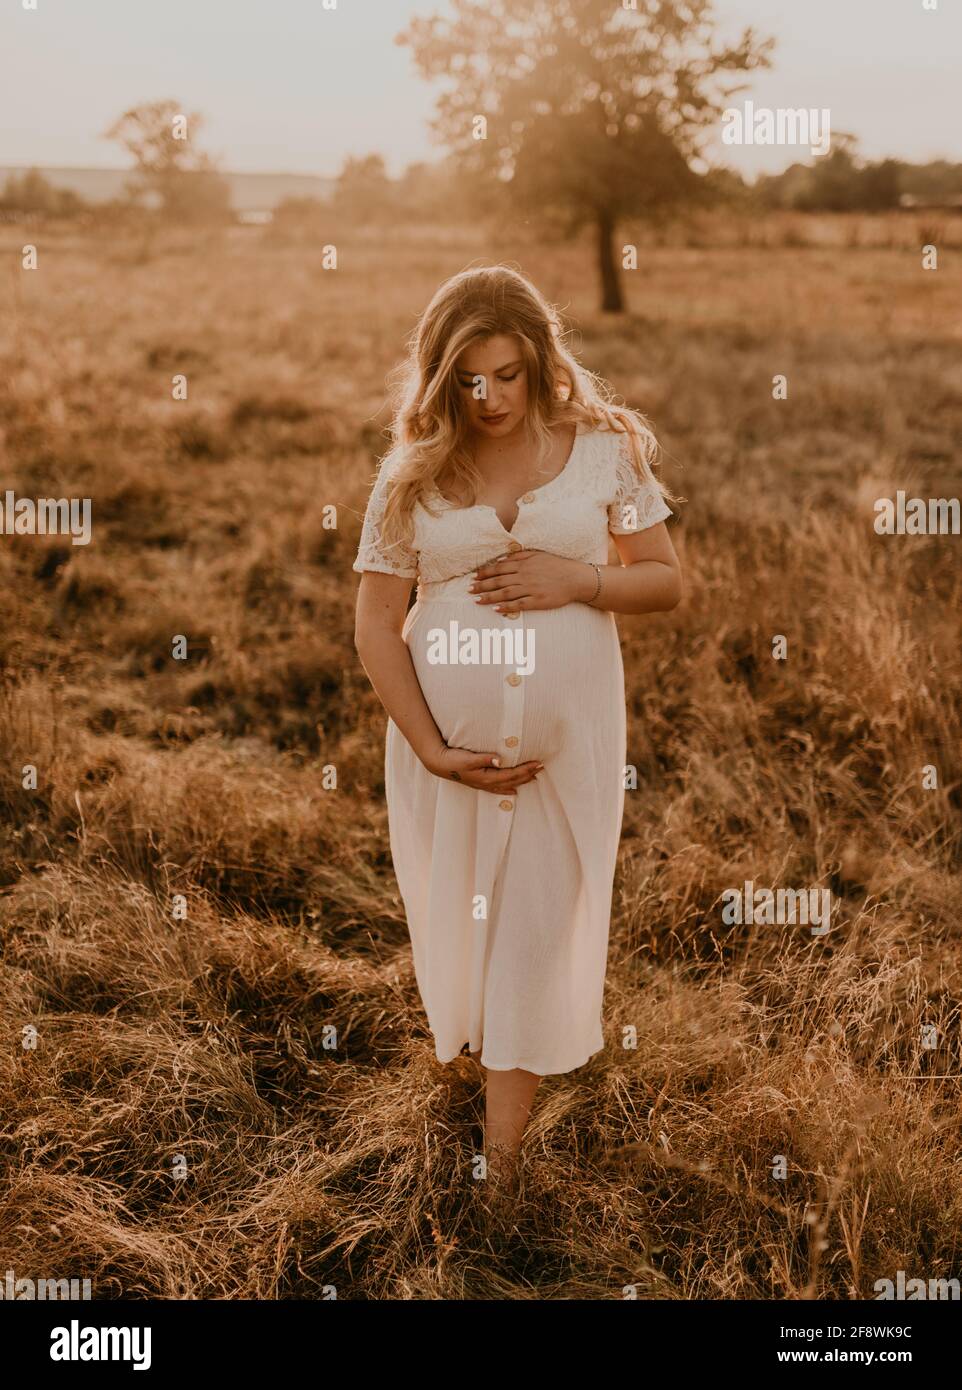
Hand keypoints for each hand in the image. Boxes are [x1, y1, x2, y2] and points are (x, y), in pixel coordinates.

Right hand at [426, 743, 543, 793]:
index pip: (512, 774)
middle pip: (513, 780)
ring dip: (522, 781)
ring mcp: (484, 784)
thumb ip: (484, 759)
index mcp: (487, 777)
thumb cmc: (454, 759)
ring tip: (534, 777)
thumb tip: (500, 760)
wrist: (439, 764)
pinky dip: (509, 788)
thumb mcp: (468, 757)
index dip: (526, 770)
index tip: (538, 763)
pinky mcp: (480, 783)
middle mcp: (487, 783)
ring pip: (508, 785)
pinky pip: (499, 788)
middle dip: (528, 774)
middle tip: (542, 767)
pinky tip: (514, 790)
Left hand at [469, 549, 595, 612]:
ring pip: (505, 593)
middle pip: (499, 581)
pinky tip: (495, 609)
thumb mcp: (538, 555)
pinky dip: (506, 607)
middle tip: (469, 590)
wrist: (576, 579)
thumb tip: (502, 559)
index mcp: (524, 564)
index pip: (499, 568)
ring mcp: (531, 589)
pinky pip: (518, 605)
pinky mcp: (538, 601)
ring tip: (476, 600)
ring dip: (489, 597)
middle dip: (482, 585)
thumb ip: (519, 556)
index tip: (474, 576)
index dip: (485, 573)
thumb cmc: (557, 566)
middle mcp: (525, 576)